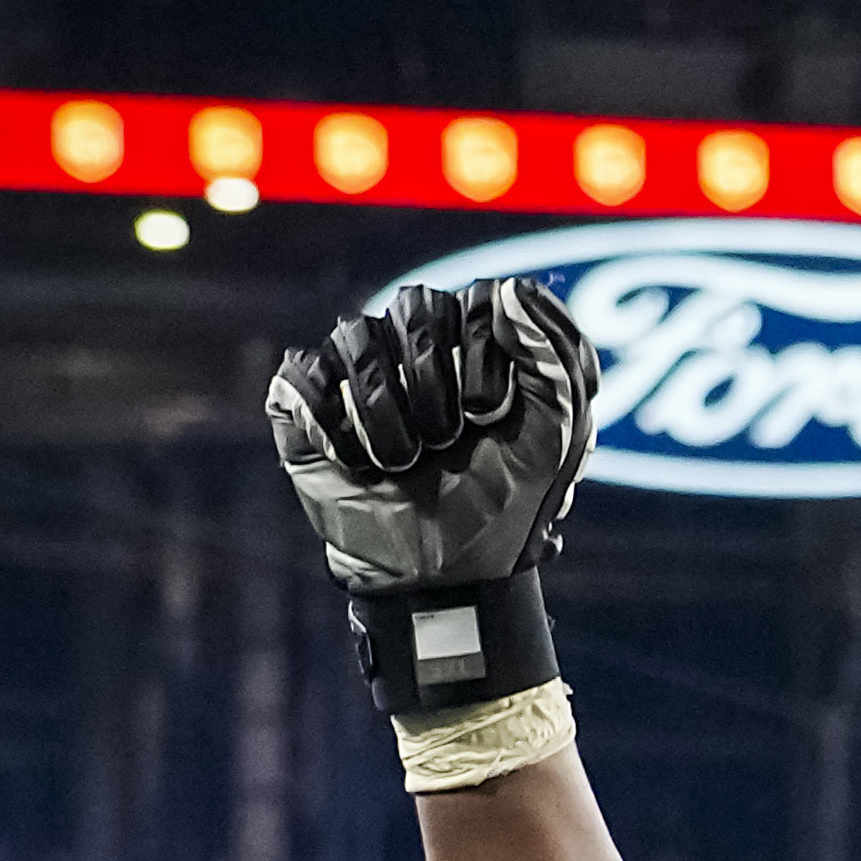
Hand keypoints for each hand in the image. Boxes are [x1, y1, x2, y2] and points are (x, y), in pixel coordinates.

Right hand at [265, 279, 599, 712]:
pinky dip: (331, 423)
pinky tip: (356, 460)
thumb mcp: (558, 434)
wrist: (449, 570)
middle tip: (447, 442)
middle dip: (435, 384)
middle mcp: (413, 342)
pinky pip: (302, 377)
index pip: (475, 301)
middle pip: (414, 306)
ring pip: (355, 336)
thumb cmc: (508, 500)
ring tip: (405, 461)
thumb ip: (554, 353)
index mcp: (476, 338)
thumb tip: (509, 290)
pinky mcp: (305, 407)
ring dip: (386, 412)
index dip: (483, 358)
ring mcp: (356, 371)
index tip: (492, 416)